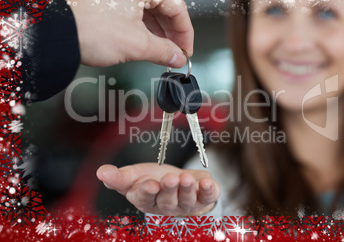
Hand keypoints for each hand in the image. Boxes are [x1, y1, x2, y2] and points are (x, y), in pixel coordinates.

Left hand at [61, 0, 193, 67]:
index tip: (185, 52)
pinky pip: (136, 13)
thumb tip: (176, 58)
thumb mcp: (136, 44)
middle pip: (165, 8)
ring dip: (159, 33)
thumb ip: (163, 51)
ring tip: (161, 53)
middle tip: (175, 54)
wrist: (57, 31)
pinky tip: (146, 43)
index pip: (178, 8)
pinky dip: (144, 29)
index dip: (185, 34)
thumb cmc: (91, 28)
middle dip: (172, 35)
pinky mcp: (111, 1)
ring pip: (150, 11)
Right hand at [96, 163, 219, 215]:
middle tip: (171, 179)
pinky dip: (208, 191)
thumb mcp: (134, 175)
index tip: (149, 184)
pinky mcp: (203, 198)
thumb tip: (101, 172)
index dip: (147, 192)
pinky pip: (207, 197)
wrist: (178, 181)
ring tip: (187, 179)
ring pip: (186, 199)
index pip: (145, 198)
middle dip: (169, 190)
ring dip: (187, 190)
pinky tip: (207, 182)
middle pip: (167, 200)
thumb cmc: (154, 179)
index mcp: (147, 200)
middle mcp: (167, 205)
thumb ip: (118, 176)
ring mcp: (186, 203)